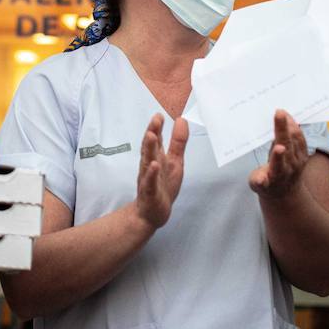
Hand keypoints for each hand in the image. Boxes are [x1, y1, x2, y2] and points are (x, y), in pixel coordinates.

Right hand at [134, 114, 187, 228]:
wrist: (153, 213)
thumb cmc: (163, 185)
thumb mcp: (175, 161)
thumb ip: (178, 142)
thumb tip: (182, 120)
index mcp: (156, 157)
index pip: (155, 139)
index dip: (157, 127)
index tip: (159, 115)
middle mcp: (150, 165)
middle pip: (149, 147)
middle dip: (152, 133)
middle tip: (155, 120)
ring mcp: (148, 179)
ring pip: (147, 162)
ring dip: (149, 149)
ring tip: (152, 136)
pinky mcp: (150, 193)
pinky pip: (150, 182)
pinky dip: (151, 174)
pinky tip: (154, 165)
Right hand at [249, 110, 308, 199]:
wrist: (285, 192)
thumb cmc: (267, 185)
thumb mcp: (258, 186)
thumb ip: (258, 181)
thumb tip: (259, 179)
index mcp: (277, 175)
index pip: (278, 164)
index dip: (278, 156)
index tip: (279, 148)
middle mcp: (290, 167)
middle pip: (288, 146)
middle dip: (283, 130)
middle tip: (279, 113)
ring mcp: (299, 160)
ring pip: (296, 139)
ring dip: (290, 125)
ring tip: (282, 113)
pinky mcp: (304, 154)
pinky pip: (301, 138)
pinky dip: (295, 127)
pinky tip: (288, 118)